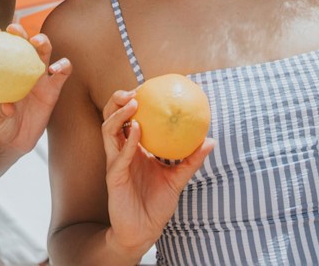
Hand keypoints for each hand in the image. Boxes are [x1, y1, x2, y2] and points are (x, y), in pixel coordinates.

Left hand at [0, 23, 71, 157]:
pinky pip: (62, 73)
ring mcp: (39, 78)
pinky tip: (55, 68)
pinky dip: (62, 66)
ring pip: (44, 51)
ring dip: (42, 41)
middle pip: (23, 42)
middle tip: (14, 30)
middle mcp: (21, 69)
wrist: (13, 143)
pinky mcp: (53, 89)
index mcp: (3, 71)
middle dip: (19, 31)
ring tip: (37, 41)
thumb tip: (8, 106)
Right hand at [101, 90, 214, 252]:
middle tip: (132, 90)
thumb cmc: (157, 204)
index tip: (146, 87)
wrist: (143, 231)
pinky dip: (128, 140)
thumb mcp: (177, 179)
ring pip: (109, 131)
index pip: (128, 119)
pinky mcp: (114, 175)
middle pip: (112, 119)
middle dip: (117, 102)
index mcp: (132, 149)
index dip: (132, 102)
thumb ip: (191, 160)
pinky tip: (137, 129)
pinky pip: (120, 154)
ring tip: (133, 103)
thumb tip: (210, 140)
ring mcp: (115, 162)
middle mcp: (121, 152)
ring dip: (119, 115)